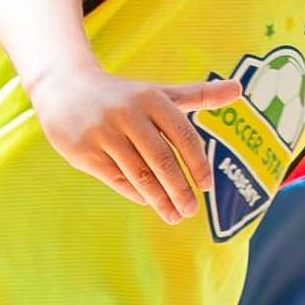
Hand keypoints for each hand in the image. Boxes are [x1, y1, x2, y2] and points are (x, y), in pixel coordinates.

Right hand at [24, 61, 243, 220]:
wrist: (65, 89)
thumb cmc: (124, 95)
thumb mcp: (159, 92)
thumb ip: (198, 94)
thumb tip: (239, 88)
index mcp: (151, 99)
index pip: (183, 135)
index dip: (197, 164)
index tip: (206, 186)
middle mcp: (128, 114)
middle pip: (161, 160)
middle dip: (179, 189)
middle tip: (191, 210)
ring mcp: (104, 133)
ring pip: (139, 174)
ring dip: (160, 199)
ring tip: (174, 216)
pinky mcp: (85, 151)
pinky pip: (117, 179)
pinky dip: (136, 193)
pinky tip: (150, 201)